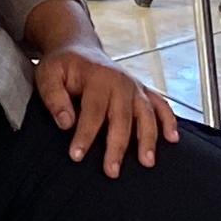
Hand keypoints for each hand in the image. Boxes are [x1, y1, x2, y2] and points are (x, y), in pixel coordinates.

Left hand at [34, 46, 176, 174]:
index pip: (92, 111)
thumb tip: (65, 123)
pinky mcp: (143, 91)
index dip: (85, 135)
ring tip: (147, 162)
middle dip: (117, 146)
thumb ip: (54, 98)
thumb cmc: (63, 66)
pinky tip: (172, 139)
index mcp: (97, 77)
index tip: (77, 156)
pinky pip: (160, 105)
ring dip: (148, 138)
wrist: (79, 48)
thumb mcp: (48, 75)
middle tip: (112, 172)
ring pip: (146, 114)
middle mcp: (120, 81)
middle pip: (122, 117)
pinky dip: (169, 121)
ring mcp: (135, 87)